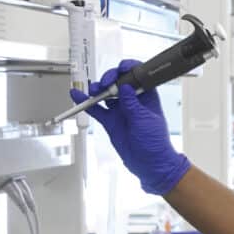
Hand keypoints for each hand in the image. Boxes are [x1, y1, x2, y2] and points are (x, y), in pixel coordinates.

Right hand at [70, 60, 189, 194]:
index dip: (129, 68)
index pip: (138, 75)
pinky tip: (78, 96)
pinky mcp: (111, 121)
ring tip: (94, 90)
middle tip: (107, 84)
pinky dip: (86, 102)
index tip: (121, 69)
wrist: (149, 164)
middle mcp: (133, 100)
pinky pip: (97, 109)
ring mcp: (121, 110)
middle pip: (119, 81)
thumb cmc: (156, 143)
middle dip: (111, 78)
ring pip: (106, 93)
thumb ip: (132, 104)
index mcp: (148, 96)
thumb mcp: (144, 120)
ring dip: (98, 89)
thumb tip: (124, 87)